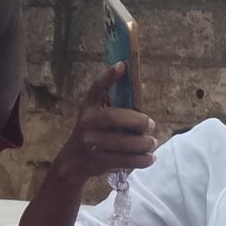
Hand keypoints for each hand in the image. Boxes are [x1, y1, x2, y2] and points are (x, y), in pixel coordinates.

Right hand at [51, 64, 158, 180]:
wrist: (73, 160)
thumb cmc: (94, 131)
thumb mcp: (97, 114)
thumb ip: (115, 104)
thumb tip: (140, 88)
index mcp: (88, 106)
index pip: (96, 88)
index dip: (109, 76)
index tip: (123, 65)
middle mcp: (87, 122)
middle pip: (114, 117)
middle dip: (138, 120)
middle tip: (151, 124)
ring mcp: (91, 143)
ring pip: (123, 142)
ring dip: (143, 143)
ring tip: (152, 143)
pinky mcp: (98, 161)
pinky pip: (125, 161)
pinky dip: (142, 160)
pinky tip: (150, 158)